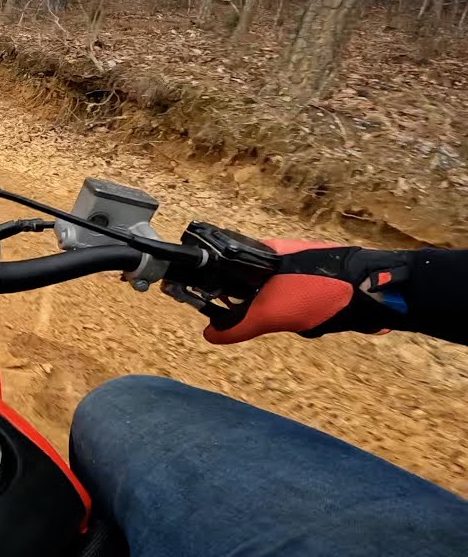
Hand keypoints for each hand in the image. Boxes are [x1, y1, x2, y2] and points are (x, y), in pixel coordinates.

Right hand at [204, 240, 409, 344]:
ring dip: (290, 318)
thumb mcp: (272, 313)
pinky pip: (301, 307)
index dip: (225, 293)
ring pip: (279, 303)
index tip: (225, 311)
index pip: (228, 270)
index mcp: (263, 252)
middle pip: (253, 292)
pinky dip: (308, 319)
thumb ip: (239, 325)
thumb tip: (209, 335)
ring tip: (306, 320)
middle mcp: (280, 258)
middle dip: (263, 312)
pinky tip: (320, 321)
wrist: (376, 291)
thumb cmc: (321, 291)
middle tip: (276, 318)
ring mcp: (302, 271)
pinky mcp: (321, 284)